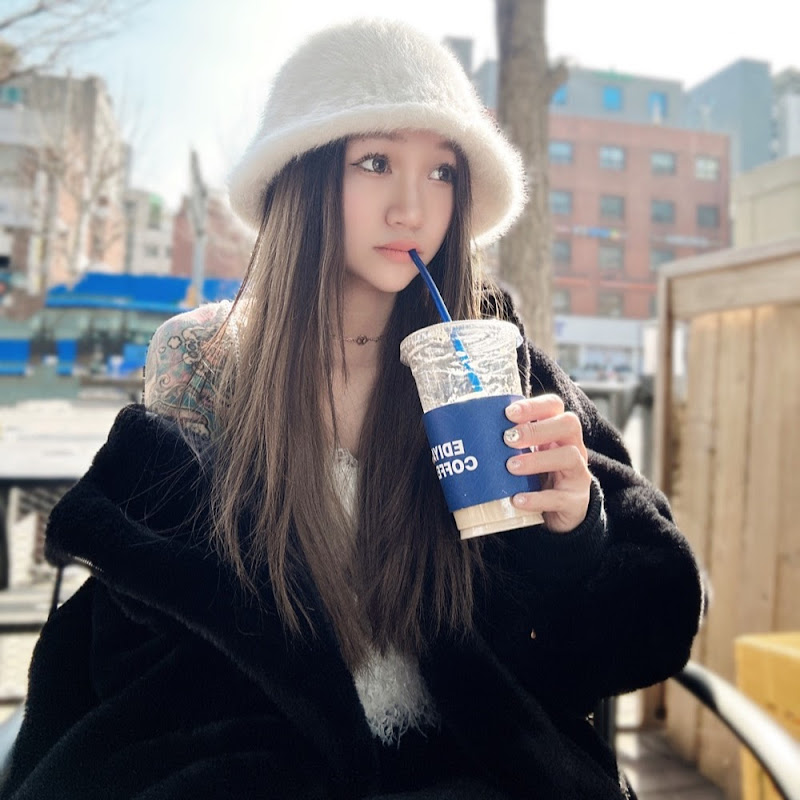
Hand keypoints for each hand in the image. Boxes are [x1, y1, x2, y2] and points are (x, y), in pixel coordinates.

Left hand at [503, 394, 591, 532]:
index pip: (554, 406)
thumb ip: (509, 443)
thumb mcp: (528, 456)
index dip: (533, 406)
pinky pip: (560, 498)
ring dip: (537, 460)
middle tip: (507, 438)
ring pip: (569, 457)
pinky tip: (517, 499)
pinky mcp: (575, 502)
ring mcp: (578, 474)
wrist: (562, 513)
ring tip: (510, 467)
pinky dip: (537, 498)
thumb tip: (469, 432)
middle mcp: (574, 447)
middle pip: (569, 424)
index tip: (508, 413)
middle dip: (536, 429)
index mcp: (558, 432)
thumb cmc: (538, 477)